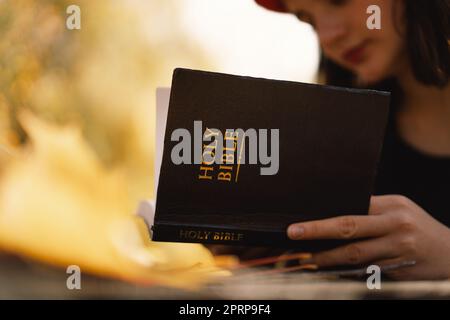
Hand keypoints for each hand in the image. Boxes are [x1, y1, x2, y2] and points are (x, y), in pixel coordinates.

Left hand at [287, 195, 449, 279]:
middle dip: (317, 230)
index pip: (353, 205)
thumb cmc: (419, 229)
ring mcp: (397, 249)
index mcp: (392, 206)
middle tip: (294, 233)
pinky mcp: (398, 269)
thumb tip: (333, 211)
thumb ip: (372, 210)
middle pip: (349, 226)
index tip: (302, 218)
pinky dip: (345, 271)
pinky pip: (366, 270)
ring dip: (326, 258)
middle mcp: (395, 224)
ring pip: (354, 254)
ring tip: (306, 259)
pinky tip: (329, 271)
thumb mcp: (400, 211)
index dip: (325, 213)